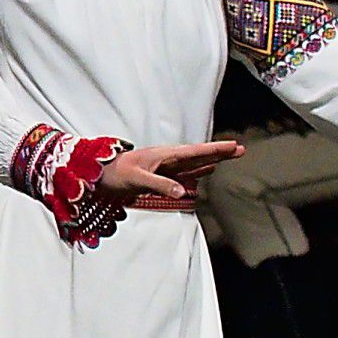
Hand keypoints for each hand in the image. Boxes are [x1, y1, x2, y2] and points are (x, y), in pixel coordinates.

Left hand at [94, 136, 243, 212]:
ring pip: (194, 163)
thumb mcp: (137, 178)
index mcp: (164, 155)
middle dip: (219, 152)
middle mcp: (167, 159)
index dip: (215, 149)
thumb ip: (160, 184)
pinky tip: (207, 170)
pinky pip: (185, 173)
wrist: (97, 174)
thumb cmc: (114, 173)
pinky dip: (198, 172)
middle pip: (199, 155)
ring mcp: (165, 167)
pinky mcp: (160, 176)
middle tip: (240, 149)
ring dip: (212, 160)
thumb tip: (183, 191)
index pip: (195, 151)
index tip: (233, 146)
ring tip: (229, 156)